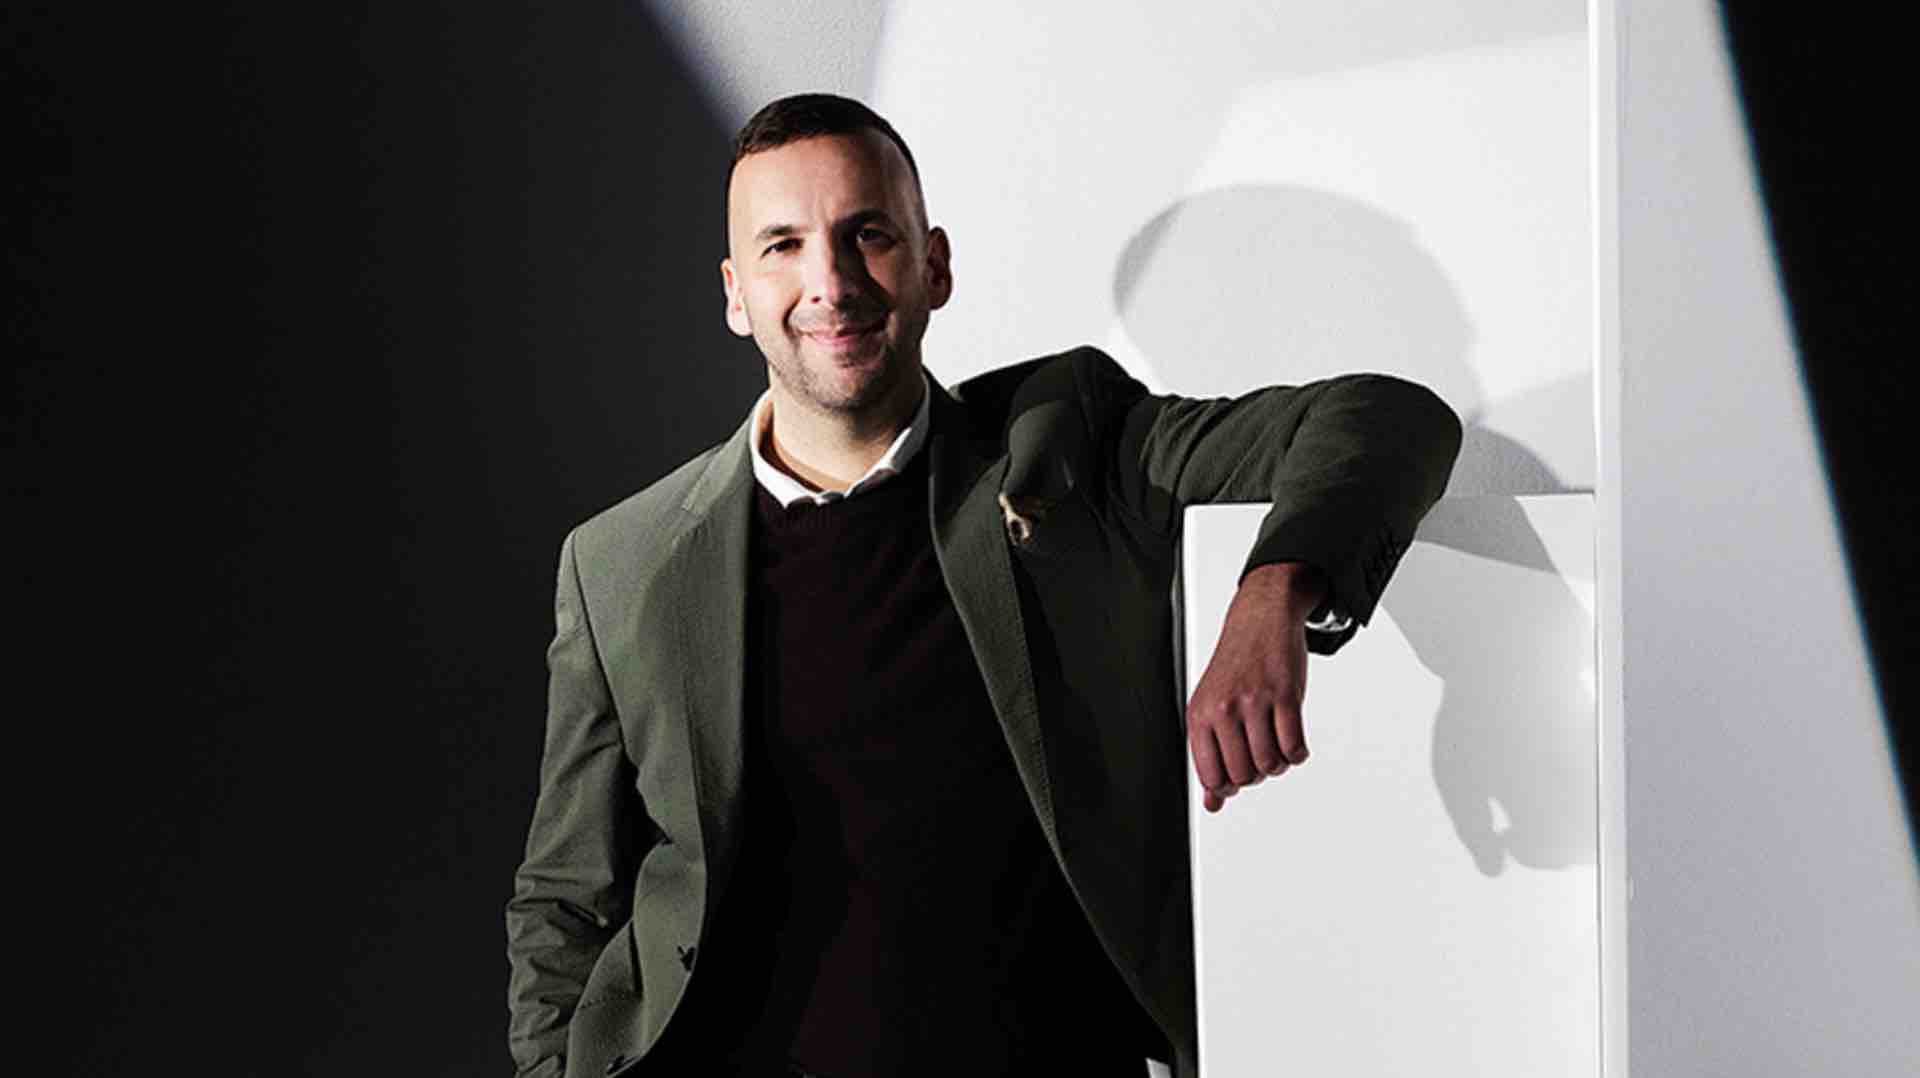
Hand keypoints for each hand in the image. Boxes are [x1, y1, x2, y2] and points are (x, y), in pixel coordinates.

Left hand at [1186, 562, 1324, 812]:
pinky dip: (1297, 754)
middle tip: (1260, 757)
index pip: (1211, 776)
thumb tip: (1212, 804)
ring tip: (1276, 747)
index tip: (1238, 776)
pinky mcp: (1285, 696)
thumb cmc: (1235, 666)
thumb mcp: (1210, 706)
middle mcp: (1224, 709)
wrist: (1260, 618)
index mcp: (1199, 715)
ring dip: (1278, 764)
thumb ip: (1210, 755)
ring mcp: (1255, 702)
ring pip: (1270, 764)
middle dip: (1256, 775)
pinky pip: (1295, 747)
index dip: (1228, 786)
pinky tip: (1293, 742)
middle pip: (1244, 775)